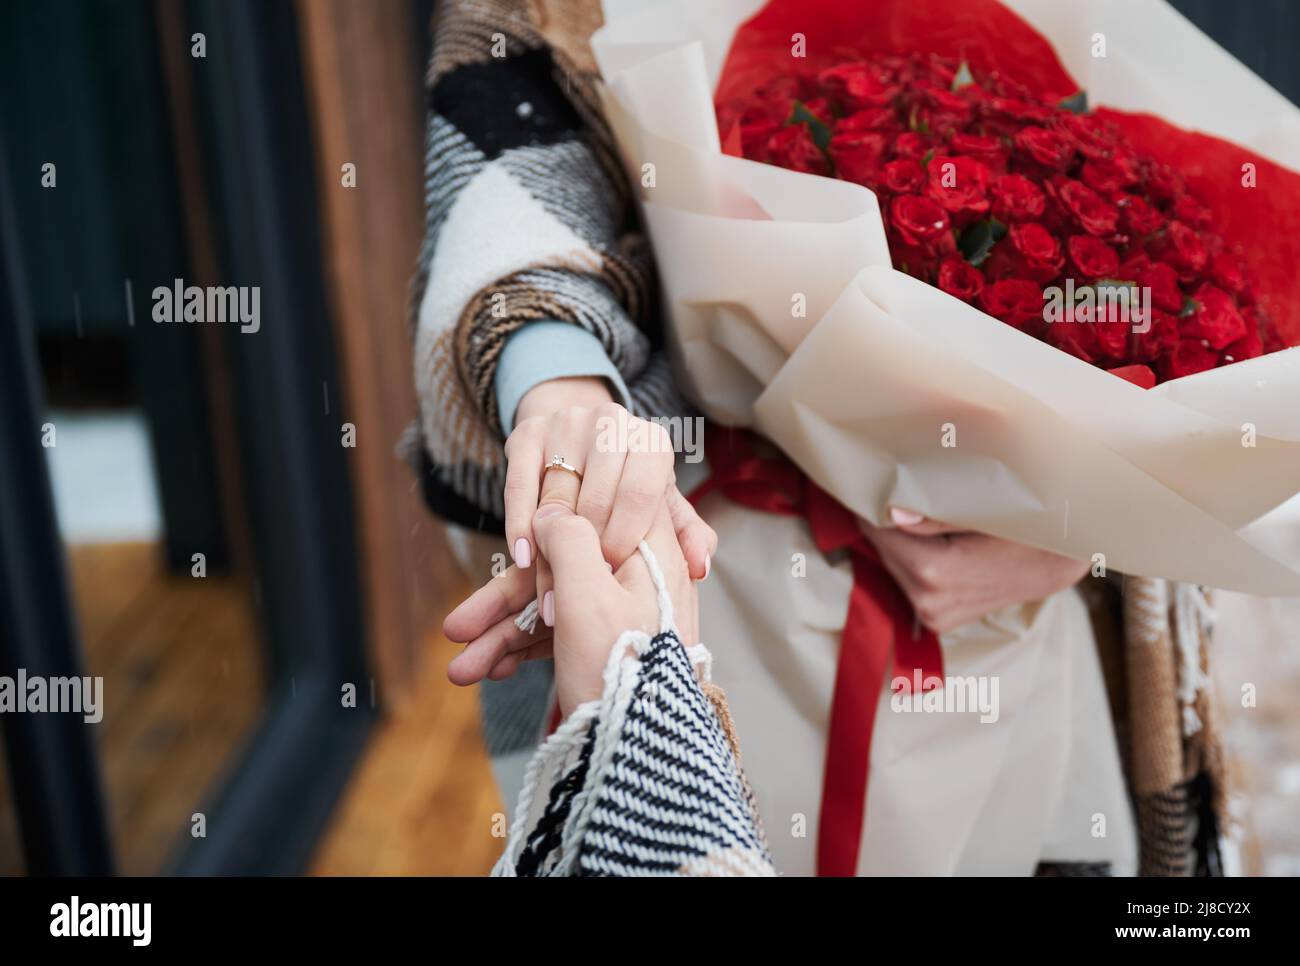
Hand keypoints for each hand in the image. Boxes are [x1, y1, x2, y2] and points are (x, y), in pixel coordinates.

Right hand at [446, 502, 698, 716]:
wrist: (647, 752)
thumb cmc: (623, 669)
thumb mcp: (588, 595)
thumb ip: (568, 540)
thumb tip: (550, 510)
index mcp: (647, 553)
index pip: (596, 512)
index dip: (550, 518)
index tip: (513, 537)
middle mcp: (639, 579)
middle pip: (561, 568)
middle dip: (503, 601)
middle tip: (455, 627)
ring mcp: (624, 616)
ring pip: (554, 607)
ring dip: (504, 636)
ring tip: (459, 668)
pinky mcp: (610, 647)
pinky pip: (561, 636)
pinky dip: (526, 653)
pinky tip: (489, 671)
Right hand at [505, 376, 714, 627]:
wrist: (580, 447)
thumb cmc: (626, 488)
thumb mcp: (660, 509)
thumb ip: (685, 536)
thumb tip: (701, 565)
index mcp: (651, 441)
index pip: (639, 492)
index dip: (625, 536)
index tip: (614, 570)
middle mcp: (612, 422)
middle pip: (596, 495)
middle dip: (590, 546)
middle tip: (583, 582)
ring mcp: (567, 422)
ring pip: (557, 492)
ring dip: (552, 544)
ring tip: (553, 586)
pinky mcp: (528, 432)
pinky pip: (520, 484)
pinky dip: (520, 524)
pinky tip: (524, 558)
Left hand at [859, 507, 1089, 633]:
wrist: (1060, 562)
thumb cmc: (1028, 529)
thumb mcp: (987, 511)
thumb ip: (938, 514)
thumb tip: (893, 512)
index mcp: (936, 574)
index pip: (879, 533)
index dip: (871, 505)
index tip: (868, 480)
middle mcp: (929, 603)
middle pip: (882, 550)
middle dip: (883, 522)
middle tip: (889, 488)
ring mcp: (934, 617)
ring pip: (892, 566)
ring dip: (897, 541)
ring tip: (915, 512)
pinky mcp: (938, 620)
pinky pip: (908, 581)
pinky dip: (911, 558)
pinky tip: (928, 539)